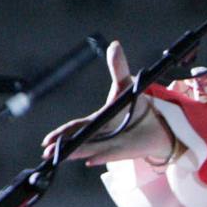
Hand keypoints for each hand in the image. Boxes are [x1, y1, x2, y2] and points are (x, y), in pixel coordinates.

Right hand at [41, 41, 173, 165]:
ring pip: (91, 149)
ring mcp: (111, 145)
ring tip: (64, 156)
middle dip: (63, 145)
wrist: (159, 123)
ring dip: (78, 152)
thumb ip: (118, 68)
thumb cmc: (137, 106)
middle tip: (47, 151)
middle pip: (79, 141)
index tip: (47, 139)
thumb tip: (114, 45)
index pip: (76, 127)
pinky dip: (101, 157)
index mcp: (96, 121)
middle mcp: (100, 136)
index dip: (61, 133)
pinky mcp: (124, 151)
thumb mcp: (126, 85)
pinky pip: (111, 155)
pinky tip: (90, 161)